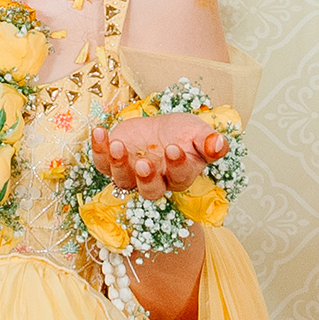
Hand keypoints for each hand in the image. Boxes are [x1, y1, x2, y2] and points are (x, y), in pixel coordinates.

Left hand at [91, 114, 225, 200]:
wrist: (158, 128)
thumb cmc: (180, 134)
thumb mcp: (197, 132)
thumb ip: (209, 141)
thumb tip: (220, 143)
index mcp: (179, 176)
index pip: (179, 178)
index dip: (177, 166)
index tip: (173, 148)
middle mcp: (154, 181)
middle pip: (150, 190)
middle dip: (146, 178)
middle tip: (145, 163)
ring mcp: (131, 174)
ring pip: (122, 180)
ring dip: (119, 164)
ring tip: (118, 145)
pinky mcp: (112, 162)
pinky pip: (102, 163)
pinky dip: (98, 149)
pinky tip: (100, 132)